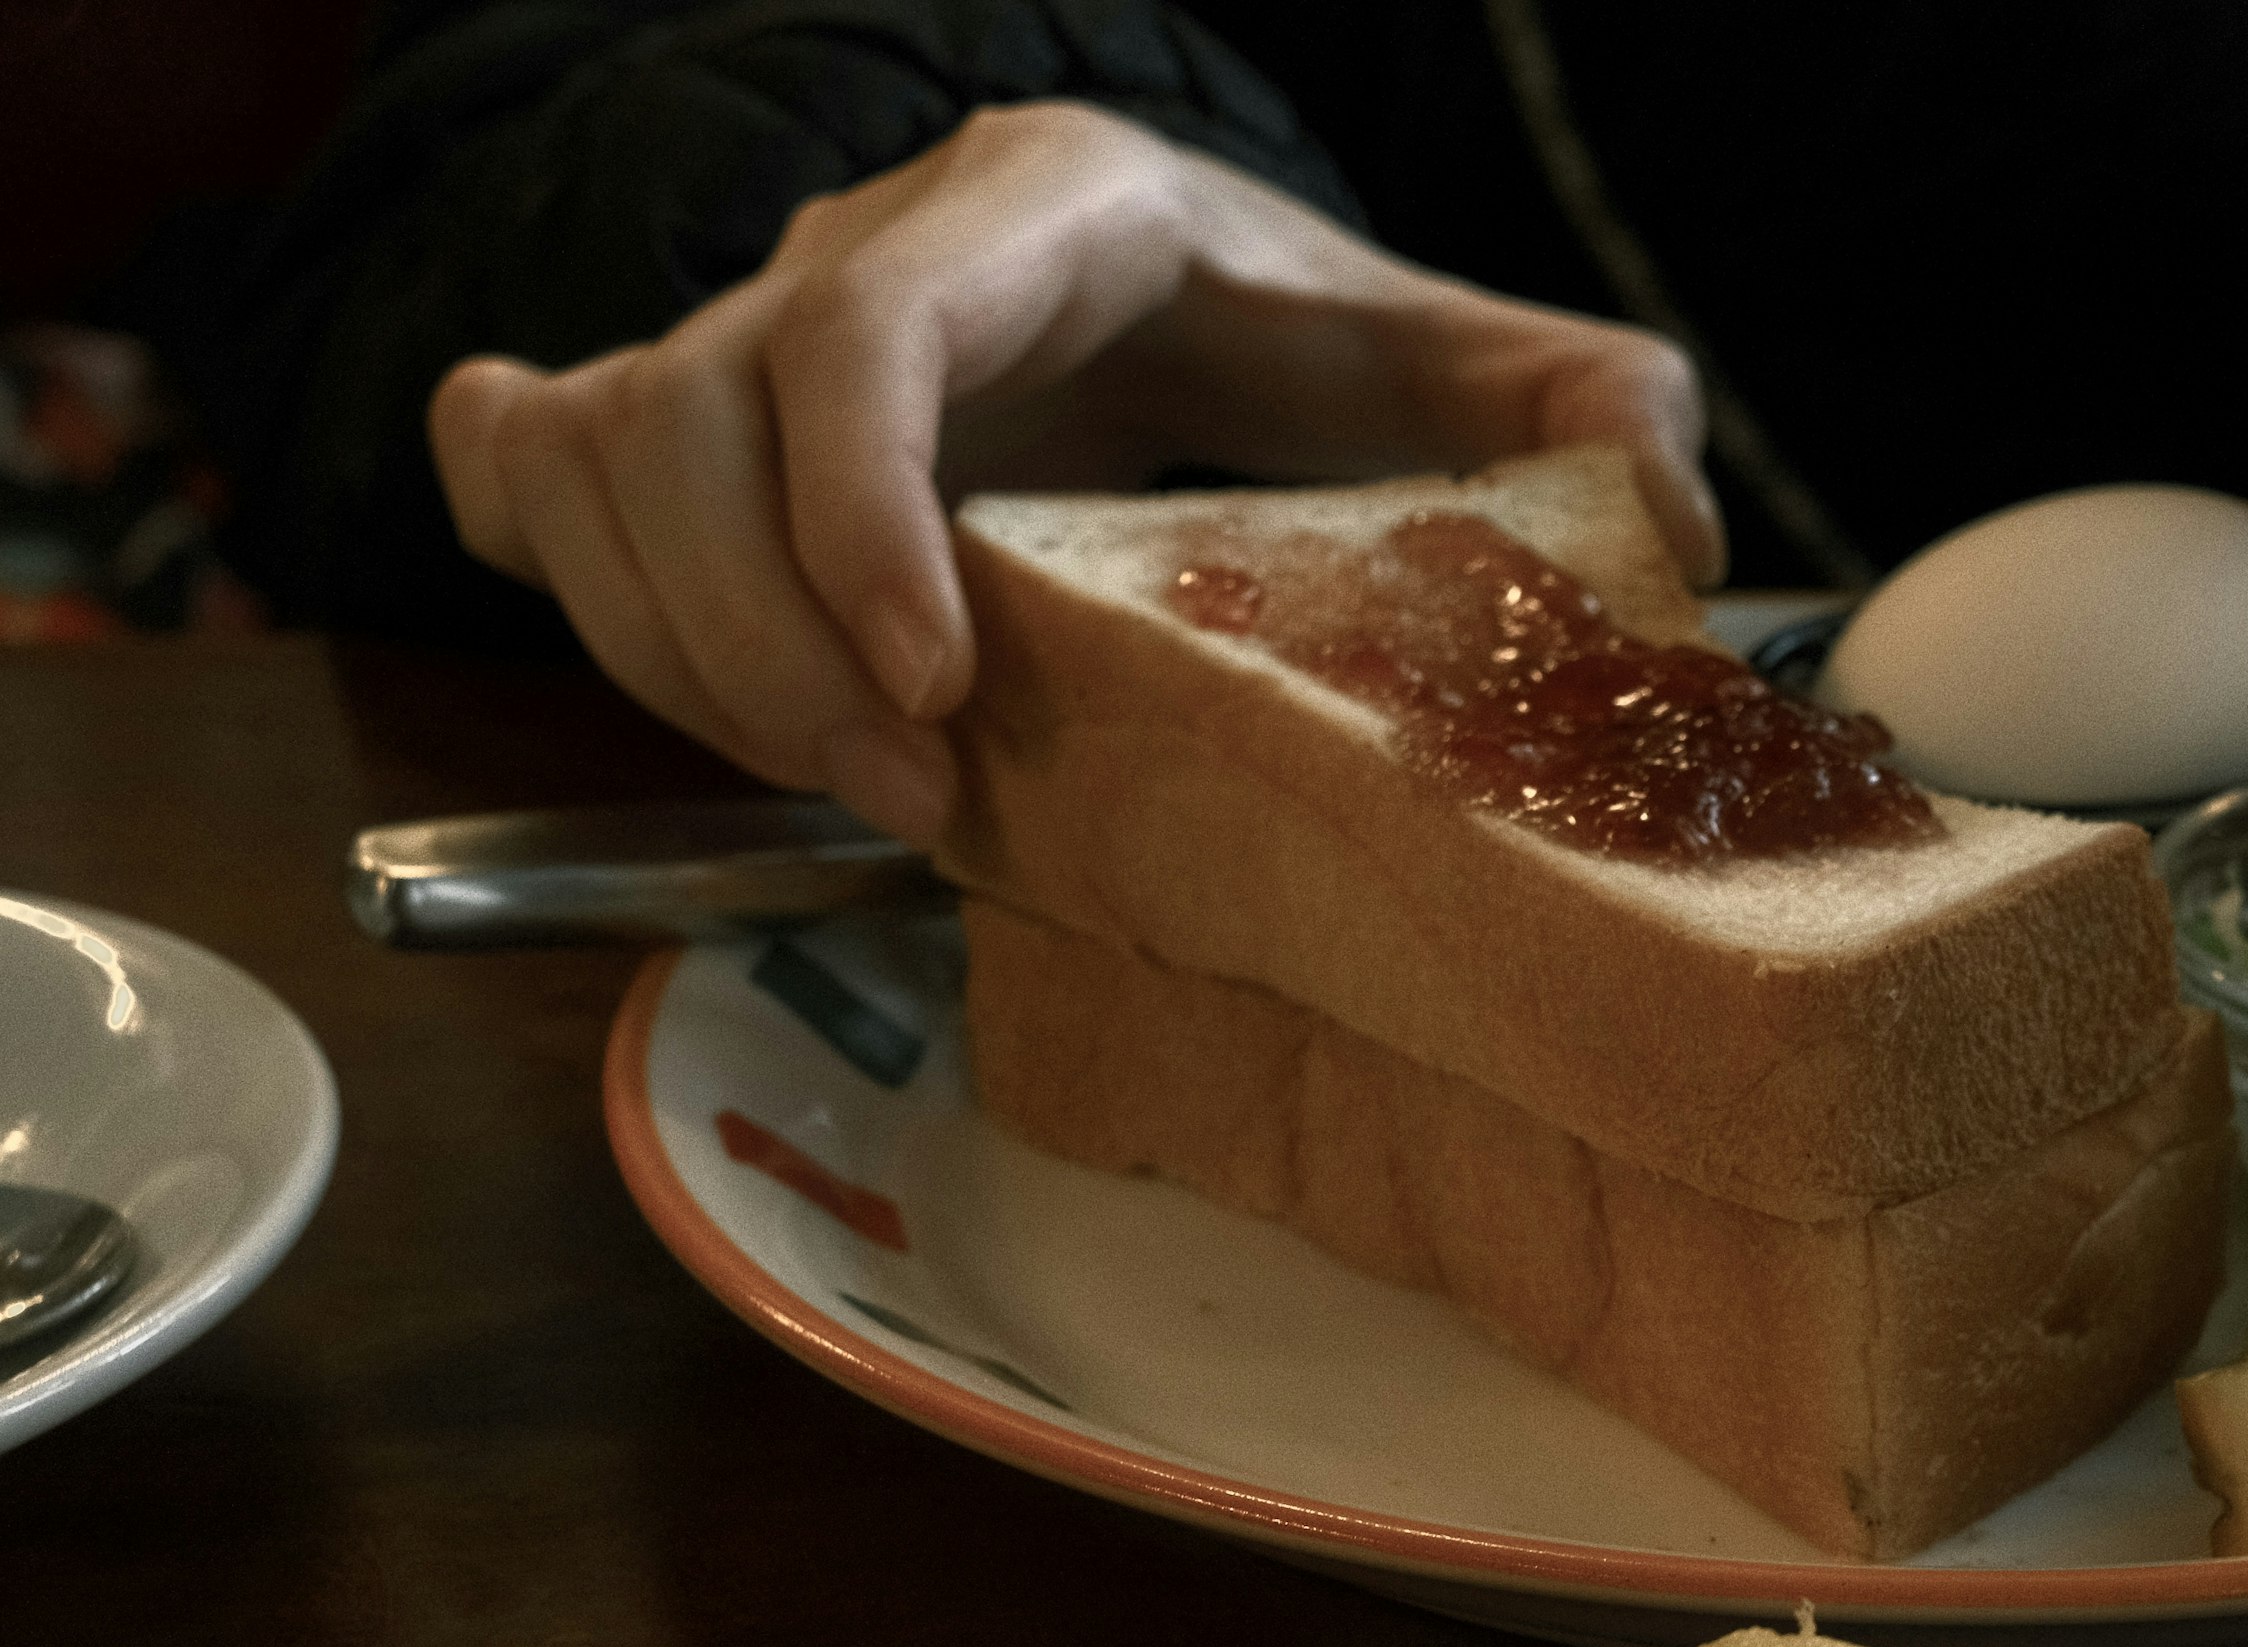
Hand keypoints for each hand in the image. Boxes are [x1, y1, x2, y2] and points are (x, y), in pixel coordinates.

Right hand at [429, 102, 1716, 845]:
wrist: (1189, 309)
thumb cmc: (1309, 346)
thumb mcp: (1462, 363)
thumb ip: (1591, 410)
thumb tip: (1681, 521)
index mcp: (1040, 207)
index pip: (871, 322)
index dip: (862, 505)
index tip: (935, 681)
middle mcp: (859, 247)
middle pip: (702, 422)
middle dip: (774, 641)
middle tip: (915, 800)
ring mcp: (743, 331)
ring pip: (607, 473)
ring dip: (688, 660)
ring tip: (859, 791)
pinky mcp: (681, 413)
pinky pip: (528, 472)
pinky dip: (570, 588)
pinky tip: (690, 675)